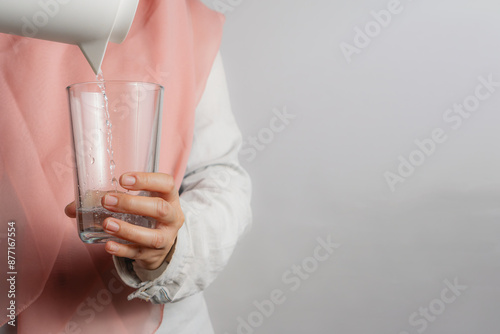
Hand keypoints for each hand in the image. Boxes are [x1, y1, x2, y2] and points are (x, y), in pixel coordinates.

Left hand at [65, 172, 184, 269]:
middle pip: (160, 209)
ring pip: (152, 236)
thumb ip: (110, 199)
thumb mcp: (139, 201)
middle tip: (107, 201)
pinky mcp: (153, 255)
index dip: (147, 180)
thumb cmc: (147, 214)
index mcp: (169, 197)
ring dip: (128, 230)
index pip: (166, 184)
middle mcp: (172, 217)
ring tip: (107, 224)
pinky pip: (138, 253)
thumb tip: (72, 208)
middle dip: (133, 204)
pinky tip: (108, 245)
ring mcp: (165, 238)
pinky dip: (123, 250)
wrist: (162, 241)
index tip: (123, 179)